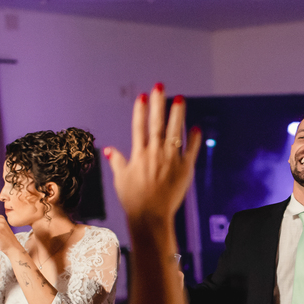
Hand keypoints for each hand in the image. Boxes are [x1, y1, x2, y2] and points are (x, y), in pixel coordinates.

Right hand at [105, 85, 199, 225]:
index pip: (139, 126)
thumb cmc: (133, 200)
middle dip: (158, 103)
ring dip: (177, 115)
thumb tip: (108, 150)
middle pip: (157, 123)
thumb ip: (117, 161)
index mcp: (139, 154)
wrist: (150, 216)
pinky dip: (194, 139)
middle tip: (160, 86)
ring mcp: (170, 160)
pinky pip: (191, 150)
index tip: (142, 96)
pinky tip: (195, 127)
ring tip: (180, 99)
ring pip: (175, 132)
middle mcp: (154, 153)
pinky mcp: (184, 169)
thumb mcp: (121, 179)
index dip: (140, 110)